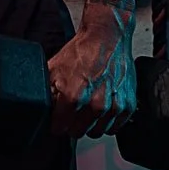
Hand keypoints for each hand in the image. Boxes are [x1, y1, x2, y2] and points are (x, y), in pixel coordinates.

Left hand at [47, 14, 135, 138]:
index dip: (57, 122)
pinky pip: (114, 128)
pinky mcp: (127, 105)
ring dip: (91, 123)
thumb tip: (41, 108)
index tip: (59, 117)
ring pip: (96, 132)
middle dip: (73, 123)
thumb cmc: (83, 51)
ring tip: (89, 107)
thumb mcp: (54, 69)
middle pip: (77, 133)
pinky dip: (108, 121)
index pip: (60, 128)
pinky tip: (103, 107)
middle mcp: (94, 104)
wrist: (107, 36)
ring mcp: (113, 106)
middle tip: (74, 110)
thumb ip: (46, 92)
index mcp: (73, 96)